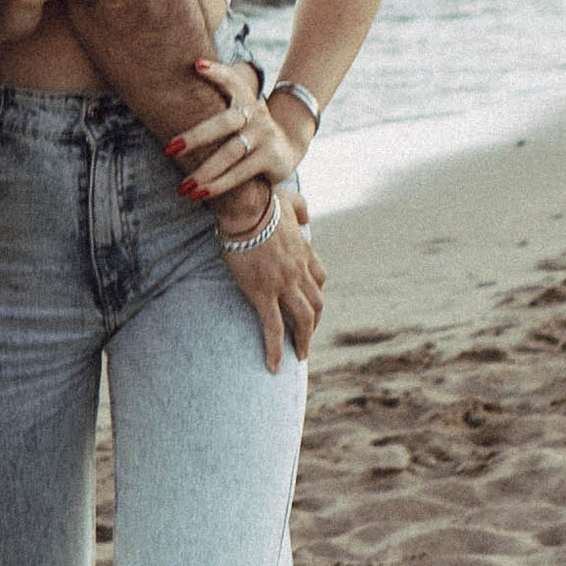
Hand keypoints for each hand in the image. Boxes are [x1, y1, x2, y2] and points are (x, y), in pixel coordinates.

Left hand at [166, 59, 303, 204]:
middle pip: (224, 122)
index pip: (232, 80)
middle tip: (168, 149)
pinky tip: (199, 194)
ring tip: (183, 186)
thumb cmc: (245, 129)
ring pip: (231, 152)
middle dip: (195, 137)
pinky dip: (219, 185)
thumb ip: (213, 102)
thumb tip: (166, 95)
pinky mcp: (271, 157)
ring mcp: (265, 135)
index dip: (217, 72)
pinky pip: (241, 172)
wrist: (287, 148)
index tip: (197, 65)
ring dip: (205, 170)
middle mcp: (255, 113)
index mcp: (244, 98)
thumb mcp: (235, 111)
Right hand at [223, 211, 326, 371]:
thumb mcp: (289, 200)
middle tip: (306, 335)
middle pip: (316, 304)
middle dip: (314, 322)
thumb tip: (306, 216)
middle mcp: (299, 271)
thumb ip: (301, 208)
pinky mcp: (263, 294)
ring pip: (303, 320)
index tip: (309, 303)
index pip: (319, 278)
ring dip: (303, 340)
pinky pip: (274, 327)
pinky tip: (273, 365)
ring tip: (299, 354)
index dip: (316, 293)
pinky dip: (275, 349)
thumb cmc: (263, 202)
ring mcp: (283, 285)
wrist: (246, 208)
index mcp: (304, 252)